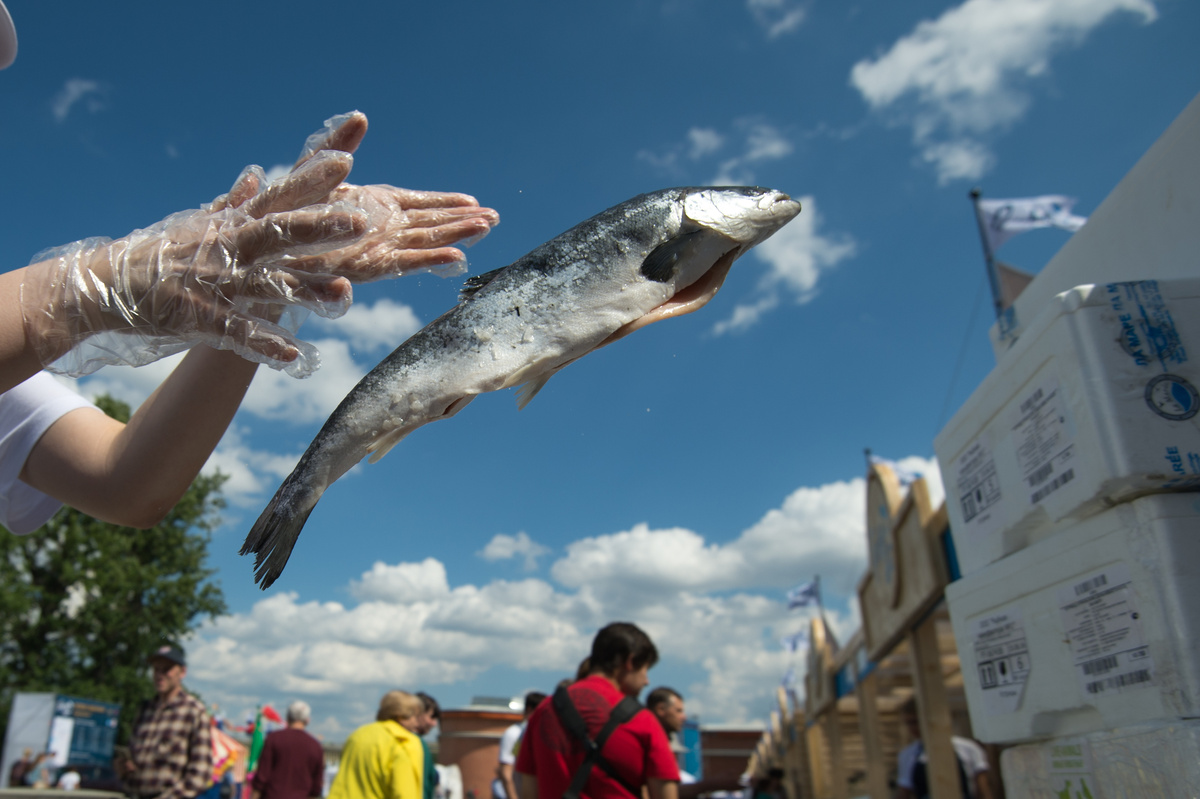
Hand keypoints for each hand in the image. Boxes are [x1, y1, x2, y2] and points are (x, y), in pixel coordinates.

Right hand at [20, 149, 366, 377]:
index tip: (346, 160)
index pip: (277, 197)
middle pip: (278, 234)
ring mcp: (213, 284)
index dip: (310, 180)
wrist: (103, 284)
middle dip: (318, 227)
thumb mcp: (196, 224)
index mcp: (230, 225)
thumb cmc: (157, 254)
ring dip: (305, 289)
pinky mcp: (198, 319)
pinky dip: (263, 343)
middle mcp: (225, 249)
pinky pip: (236, 333)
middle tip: (360, 220)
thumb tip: (258, 174)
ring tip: (344, 293)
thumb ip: (232, 203)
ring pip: (266, 284)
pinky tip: (293, 354)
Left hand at [266, 111, 500, 280]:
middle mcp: (379, 229)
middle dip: (462, 222)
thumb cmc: (278, 213)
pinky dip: (429, 260)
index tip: (474, 203)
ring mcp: (375, 248)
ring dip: (455, 237)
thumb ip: (335, 147)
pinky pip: (403, 263)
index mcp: (372, 205)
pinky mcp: (365, 267)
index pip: (418, 203)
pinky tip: (455, 258)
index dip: (446, 203)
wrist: (256, 251)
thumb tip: (362, 118)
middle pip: (429, 224)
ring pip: (424, 241)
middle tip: (494, 218)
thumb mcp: (310, 172)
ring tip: (485, 229)